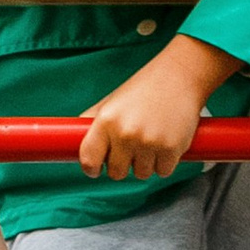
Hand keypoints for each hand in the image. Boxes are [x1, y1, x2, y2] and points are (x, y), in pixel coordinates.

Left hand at [78, 35, 229, 181]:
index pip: (88, 159)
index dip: (91, 168)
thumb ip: (93, 122)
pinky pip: (162, 172)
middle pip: (116, 173)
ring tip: (151, 140)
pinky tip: (166, 143)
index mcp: (106, 121)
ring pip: (140, 174)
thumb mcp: (112, 101)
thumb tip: (69, 142)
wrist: (180, 76)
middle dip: (123, 165)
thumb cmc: (144, 89)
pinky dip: (165, 163)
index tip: (96, 168)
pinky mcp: (171, 149)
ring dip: (145, 164)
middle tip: (132, 148)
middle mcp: (125, 134)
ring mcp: (148, 143)